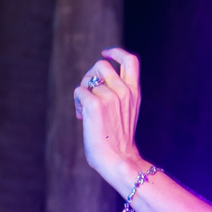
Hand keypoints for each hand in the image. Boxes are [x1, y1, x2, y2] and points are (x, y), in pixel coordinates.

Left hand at [74, 46, 143, 190]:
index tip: (105, 53)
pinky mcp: (95, 105)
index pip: (130, 60)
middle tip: (88, 93)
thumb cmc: (119, 139)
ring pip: (87, 80)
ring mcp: (110, 97)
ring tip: (85, 109)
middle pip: (102, 65)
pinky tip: (82, 117)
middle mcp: (124, 91)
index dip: (116, 52)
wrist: (118, 159)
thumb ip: (119, 93)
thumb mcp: (127, 111)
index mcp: (134, 92)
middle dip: (90, 75)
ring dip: (82, 91)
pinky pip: (78, 91)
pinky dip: (77, 102)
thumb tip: (94, 81)